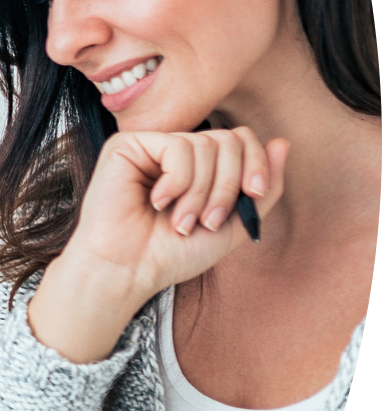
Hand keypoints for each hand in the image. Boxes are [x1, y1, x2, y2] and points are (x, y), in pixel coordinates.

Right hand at [28, 125, 288, 363]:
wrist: (129, 270)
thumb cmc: (173, 253)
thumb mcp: (234, 224)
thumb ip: (263, 188)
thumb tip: (283, 142)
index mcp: (200, 166)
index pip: (241, 140)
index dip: (256, 164)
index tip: (251, 196)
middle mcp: (176, 150)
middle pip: (229, 140)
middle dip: (227, 186)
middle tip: (208, 222)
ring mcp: (151, 146)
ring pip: (205, 145)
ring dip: (200, 193)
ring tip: (180, 221)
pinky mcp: (127, 145)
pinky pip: (177, 147)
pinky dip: (177, 182)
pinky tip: (155, 201)